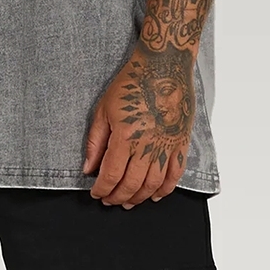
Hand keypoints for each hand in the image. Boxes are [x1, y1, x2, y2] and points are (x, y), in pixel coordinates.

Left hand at [83, 42, 194, 206]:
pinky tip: (154, 195)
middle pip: (131, 184)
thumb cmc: (132, 84)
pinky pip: (174, 175)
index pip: (111, 175)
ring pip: (153, 185)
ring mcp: (167, 146)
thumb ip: (95, 141)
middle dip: (117, 197)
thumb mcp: (104, 109)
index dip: (102, 189)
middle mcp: (148, 146)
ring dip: (139, 198)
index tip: (95, 193)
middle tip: (109, 200)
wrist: (163, 68)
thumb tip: (88, 168)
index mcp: (125, 137)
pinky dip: (165, 190)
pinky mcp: (181, 143)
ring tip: (128, 202)